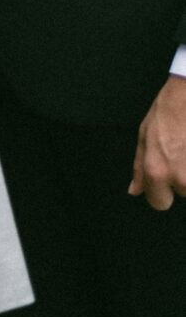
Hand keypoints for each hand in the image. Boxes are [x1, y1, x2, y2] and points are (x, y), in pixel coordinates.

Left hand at [131, 73, 185, 210]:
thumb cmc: (168, 112)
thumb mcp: (144, 138)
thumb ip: (139, 168)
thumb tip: (135, 190)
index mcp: (156, 171)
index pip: (159, 203)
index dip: (162, 192)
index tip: (166, 183)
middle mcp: (180, 176)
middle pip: (183, 193)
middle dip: (182, 178)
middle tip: (181, 156)